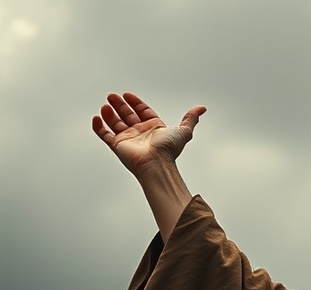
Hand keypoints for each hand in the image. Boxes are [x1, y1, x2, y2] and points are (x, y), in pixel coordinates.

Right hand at [92, 92, 206, 178]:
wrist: (156, 163)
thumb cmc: (169, 149)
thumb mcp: (184, 130)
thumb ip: (191, 118)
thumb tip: (202, 108)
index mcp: (154, 128)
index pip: (142, 111)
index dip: (135, 102)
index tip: (127, 95)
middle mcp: (140, 133)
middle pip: (127, 115)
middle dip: (120, 105)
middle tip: (112, 95)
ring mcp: (128, 139)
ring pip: (115, 123)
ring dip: (109, 113)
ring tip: (106, 104)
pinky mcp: (117, 145)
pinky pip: (104, 134)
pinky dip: (99, 127)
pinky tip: (97, 117)